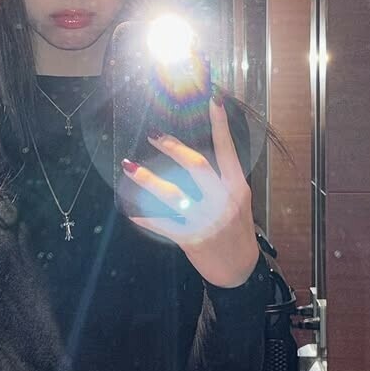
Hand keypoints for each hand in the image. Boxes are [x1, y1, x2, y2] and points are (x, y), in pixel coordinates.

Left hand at [123, 95, 258, 287]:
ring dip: (148, 179)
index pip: (228, 151)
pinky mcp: (192, 239)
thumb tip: (191, 159)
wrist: (240, 270)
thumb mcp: (238, 203)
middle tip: (153, 136)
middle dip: (172, 148)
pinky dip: (146, 218)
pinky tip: (133, 213)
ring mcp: (207, 220)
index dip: (221, 125)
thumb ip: (221, 182)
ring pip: (173, 194)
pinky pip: (163, 225)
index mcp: (236, 188)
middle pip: (196, 166)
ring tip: (129, 168)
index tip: (213, 100)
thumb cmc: (236, 232)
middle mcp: (223, 201)